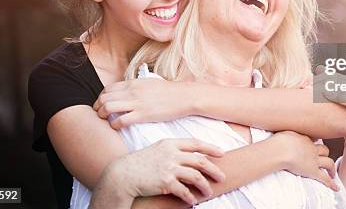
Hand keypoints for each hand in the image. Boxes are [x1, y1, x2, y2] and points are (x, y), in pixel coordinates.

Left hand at [93, 79, 198, 128]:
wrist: (184, 97)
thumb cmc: (169, 91)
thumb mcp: (150, 83)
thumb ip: (136, 86)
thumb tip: (127, 90)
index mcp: (133, 83)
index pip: (108, 89)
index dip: (100, 98)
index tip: (102, 105)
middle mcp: (132, 91)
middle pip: (104, 98)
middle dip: (98, 107)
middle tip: (100, 114)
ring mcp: (136, 103)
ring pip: (108, 108)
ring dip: (103, 115)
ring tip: (106, 120)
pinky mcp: (143, 115)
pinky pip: (120, 120)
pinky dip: (114, 125)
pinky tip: (117, 126)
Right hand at [98, 138, 225, 205]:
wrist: (123, 174)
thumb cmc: (141, 162)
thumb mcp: (158, 149)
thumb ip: (174, 151)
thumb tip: (193, 157)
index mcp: (170, 143)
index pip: (196, 144)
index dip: (210, 148)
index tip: (221, 153)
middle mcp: (171, 154)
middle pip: (200, 161)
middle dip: (214, 170)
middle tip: (222, 177)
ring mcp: (168, 167)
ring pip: (195, 176)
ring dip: (204, 186)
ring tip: (208, 192)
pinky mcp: (165, 182)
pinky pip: (183, 190)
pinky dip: (190, 197)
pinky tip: (193, 201)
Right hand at [271, 131, 338, 190]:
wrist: (280, 150)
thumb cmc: (279, 141)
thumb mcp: (284, 133)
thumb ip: (288, 134)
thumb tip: (287, 134)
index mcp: (305, 139)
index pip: (313, 140)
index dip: (315, 143)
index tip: (314, 144)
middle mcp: (312, 149)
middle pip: (324, 150)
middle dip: (325, 154)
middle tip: (324, 157)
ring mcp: (314, 161)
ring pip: (329, 163)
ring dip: (332, 168)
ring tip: (332, 173)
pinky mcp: (313, 171)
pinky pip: (325, 178)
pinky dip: (331, 184)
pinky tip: (336, 188)